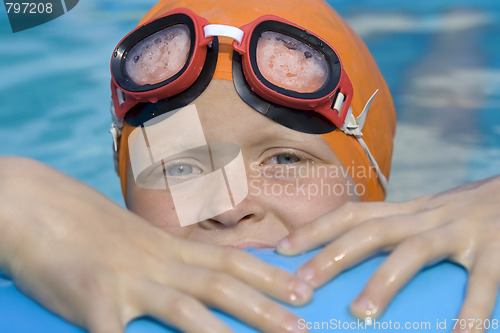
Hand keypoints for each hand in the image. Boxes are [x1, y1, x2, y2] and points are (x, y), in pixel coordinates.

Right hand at [0, 157, 310, 332]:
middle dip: (266, 307)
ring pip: (188, 311)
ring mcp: (129, 282)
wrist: (38, 206)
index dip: (269, 276)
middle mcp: (159, 263)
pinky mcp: (95, 301)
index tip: (301, 288)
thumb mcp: (137, 240)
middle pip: (223, 285)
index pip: (231, 260)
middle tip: (303, 325)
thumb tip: (192, 276)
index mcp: (170, 248)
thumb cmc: (87, 226)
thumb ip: (166, 259)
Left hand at [276, 176, 499, 332]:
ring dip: (384, 281)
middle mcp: (428, 217)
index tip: (281, 250)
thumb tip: (356, 260)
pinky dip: (469, 313)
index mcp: (409, 211)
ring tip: (360, 312)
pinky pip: (481, 285)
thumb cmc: (470, 213)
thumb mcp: (430, 217)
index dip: (315, 229)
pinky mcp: (498, 251)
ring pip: (414, 251)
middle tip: (302, 284)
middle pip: (371, 231)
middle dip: (333, 255)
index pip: (352, 214)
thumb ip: (399, 233)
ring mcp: (462, 232)